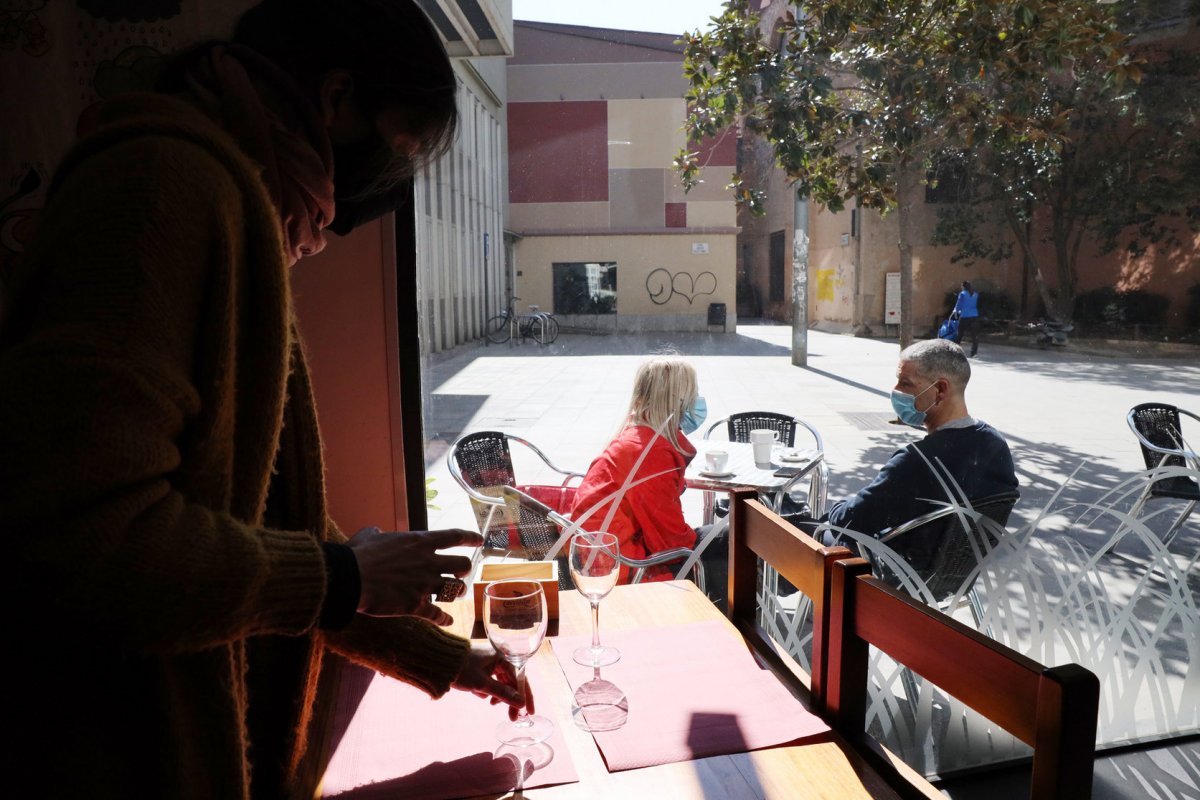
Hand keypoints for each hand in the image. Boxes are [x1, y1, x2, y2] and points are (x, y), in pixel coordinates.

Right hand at [346, 527, 482, 623]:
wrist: (350, 579)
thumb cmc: (357, 555)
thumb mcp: (369, 536)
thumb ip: (378, 533)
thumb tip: (376, 532)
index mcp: (420, 542)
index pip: (454, 536)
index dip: (470, 538)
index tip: (480, 540)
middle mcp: (428, 562)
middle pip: (463, 565)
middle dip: (464, 569)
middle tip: (460, 573)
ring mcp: (424, 585)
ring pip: (455, 589)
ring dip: (456, 592)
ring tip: (454, 594)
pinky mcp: (416, 606)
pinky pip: (438, 615)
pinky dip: (444, 619)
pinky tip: (447, 622)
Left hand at [452, 644, 529, 720]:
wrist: (437, 660)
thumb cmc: (461, 669)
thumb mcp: (482, 684)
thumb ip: (503, 694)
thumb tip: (521, 703)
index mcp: (502, 656)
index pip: (520, 678)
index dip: (525, 695)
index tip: (529, 711)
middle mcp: (498, 657)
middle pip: (511, 681)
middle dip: (510, 699)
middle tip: (512, 717)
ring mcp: (489, 661)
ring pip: (501, 682)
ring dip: (498, 695)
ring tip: (492, 704)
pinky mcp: (480, 666)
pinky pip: (491, 680)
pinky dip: (488, 689)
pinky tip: (480, 695)